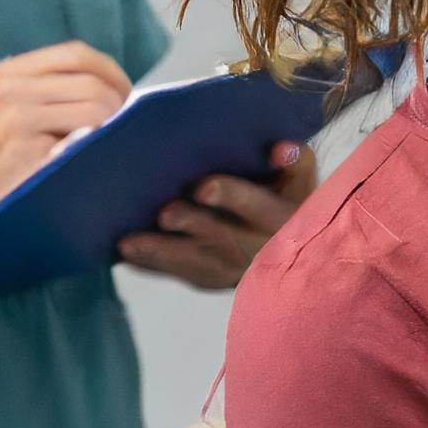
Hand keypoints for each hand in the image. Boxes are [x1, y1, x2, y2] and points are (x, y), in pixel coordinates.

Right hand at [0, 41, 130, 239]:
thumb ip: (39, 91)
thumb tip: (102, 88)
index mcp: (8, 74)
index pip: (75, 54)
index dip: (110, 70)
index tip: (123, 91)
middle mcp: (12, 92)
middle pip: (92, 82)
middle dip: (120, 103)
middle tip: (125, 124)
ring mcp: (19, 123)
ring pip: (95, 110)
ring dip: (114, 128)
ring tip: (108, 143)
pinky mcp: (29, 155)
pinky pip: (84, 143)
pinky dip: (99, 148)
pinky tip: (96, 160)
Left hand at [118, 141, 317, 290]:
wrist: (290, 249)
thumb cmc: (288, 198)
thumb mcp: (301, 179)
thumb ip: (295, 160)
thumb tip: (279, 148)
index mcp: (282, 218)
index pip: (259, 207)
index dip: (233, 197)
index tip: (204, 187)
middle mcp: (258, 248)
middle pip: (222, 239)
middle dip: (192, 226)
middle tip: (165, 214)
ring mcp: (233, 270)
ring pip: (196, 264)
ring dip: (161, 254)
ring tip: (128, 243)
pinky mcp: (210, 279)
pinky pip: (179, 274)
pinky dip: (152, 265)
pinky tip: (126, 254)